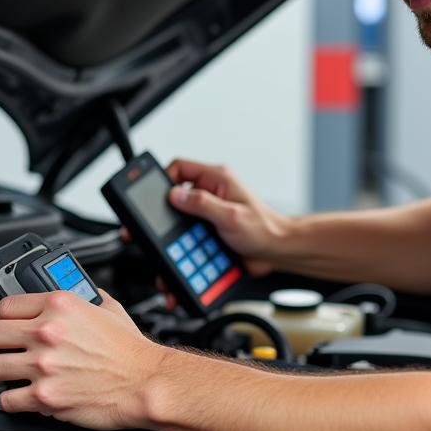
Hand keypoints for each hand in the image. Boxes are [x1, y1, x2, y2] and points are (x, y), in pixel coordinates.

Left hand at [0, 290, 165, 428]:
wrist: (145, 382)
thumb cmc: (130, 350)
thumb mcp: (108, 308)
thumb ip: (84, 298)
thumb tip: (75, 294)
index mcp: (59, 305)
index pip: (5, 305)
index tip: (0, 323)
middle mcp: (47, 332)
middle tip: (1, 348)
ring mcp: (43, 366)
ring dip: (1, 372)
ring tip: (13, 374)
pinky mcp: (44, 396)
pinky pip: (7, 400)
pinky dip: (12, 400)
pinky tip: (23, 396)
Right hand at [165, 159, 289, 276]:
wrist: (277, 252)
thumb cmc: (264, 229)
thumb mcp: (231, 216)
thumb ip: (202, 204)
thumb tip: (174, 195)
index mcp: (217, 179)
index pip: (180, 168)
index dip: (163, 179)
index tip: (154, 198)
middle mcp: (211, 192)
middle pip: (175, 197)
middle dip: (165, 217)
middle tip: (153, 231)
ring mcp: (209, 212)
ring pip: (179, 221)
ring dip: (175, 239)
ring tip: (175, 254)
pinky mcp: (208, 229)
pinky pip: (187, 237)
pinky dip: (184, 251)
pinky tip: (186, 263)